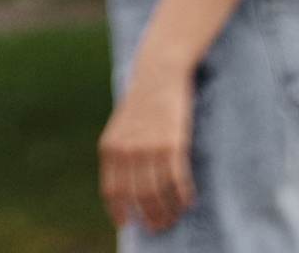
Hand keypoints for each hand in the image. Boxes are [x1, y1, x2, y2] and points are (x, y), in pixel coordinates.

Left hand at [100, 49, 194, 234]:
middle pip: (137, 197)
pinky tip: (188, 201)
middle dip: (148, 218)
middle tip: (158, 227)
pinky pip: (177, 180)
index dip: (119, 212)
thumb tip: (123, 189)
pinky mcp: (172, 143)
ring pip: (157, 193)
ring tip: (173, 217)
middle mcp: (127, 149)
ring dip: (167, 212)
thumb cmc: (141, 102)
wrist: (158, 71)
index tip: (127, 225)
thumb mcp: (121, 126)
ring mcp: (150, 147)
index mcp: (111, 146)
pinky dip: (183, 196)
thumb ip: (119, 154)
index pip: (112, 190)